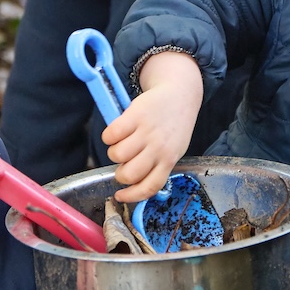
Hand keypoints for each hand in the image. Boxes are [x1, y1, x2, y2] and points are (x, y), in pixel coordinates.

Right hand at [103, 52, 203, 202]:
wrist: (180, 94)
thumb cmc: (174, 125)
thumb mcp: (174, 149)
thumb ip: (159, 165)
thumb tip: (133, 183)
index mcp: (169, 159)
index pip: (150, 187)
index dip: (131, 196)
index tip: (119, 196)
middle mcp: (159, 148)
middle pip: (129, 174)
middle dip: (121, 173)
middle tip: (124, 163)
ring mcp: (147, 131)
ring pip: (117, 155)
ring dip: (114, 152)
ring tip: (122, 143)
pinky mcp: (135, 115)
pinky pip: (111, 134)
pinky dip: (109, 136)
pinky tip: (117, 132)